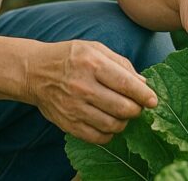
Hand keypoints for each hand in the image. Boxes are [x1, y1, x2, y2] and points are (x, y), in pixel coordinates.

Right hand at [24, 40, 158, 143]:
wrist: (35, 72)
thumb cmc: (69, 57)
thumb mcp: (94, 49)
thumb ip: (121, 64)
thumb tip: (143, 83)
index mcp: (92, 64)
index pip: (126, 84)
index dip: (144, 95)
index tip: (153, 101)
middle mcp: (83, 87)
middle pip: (123, 108)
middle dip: (136, 110)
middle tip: (136, 106)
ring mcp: (74, 107)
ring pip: (113, 125)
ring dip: (124, 122)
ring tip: (122, 114)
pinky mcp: (68, 123)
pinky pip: (98, 137)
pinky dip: (109, 134)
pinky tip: (108, 123)